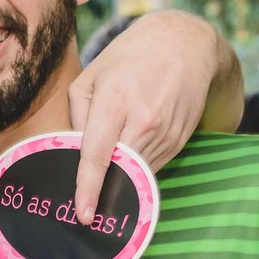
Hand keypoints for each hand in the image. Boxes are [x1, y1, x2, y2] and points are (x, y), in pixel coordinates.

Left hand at [69, 10, 237, 223]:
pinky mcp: (179, 139)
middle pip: (118, 170)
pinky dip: (137, 169)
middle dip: (103, 189)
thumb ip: (77, 116)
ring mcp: (166, 132)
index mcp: (114, 104)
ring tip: (107, 175)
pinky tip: (129, 156)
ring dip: (120, 178)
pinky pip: (152, 166)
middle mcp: (143, 121)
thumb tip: (73, 150)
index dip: (88, 188)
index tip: (83, 214)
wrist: (185, 44)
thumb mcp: (90, 77)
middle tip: (86, 205)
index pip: (97, 156)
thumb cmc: (129, 58)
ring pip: (137, 173)